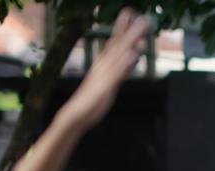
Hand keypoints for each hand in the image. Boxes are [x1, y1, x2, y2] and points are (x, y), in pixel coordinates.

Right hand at [57, 9, 148, 131]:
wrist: (74, 116)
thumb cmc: (91, 102)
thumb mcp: (108, 85)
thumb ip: (119, 72)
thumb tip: (130, 59)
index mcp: (103, 65)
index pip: (114, 42)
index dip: (121, 27)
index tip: (129, 12)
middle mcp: (103, 66)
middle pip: (117, 44)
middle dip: (127, 28)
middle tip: (134, 10)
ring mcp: (104, 75)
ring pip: (119, 54)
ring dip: (129, 40)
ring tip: (139, 27)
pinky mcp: (105, 87)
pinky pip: (117, 74)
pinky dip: (125, 64)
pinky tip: (134, 54)